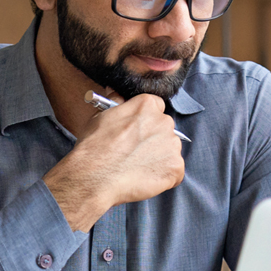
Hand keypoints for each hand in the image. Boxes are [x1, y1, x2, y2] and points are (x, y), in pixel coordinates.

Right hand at [43, 93, 184, 231]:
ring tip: (137, 167)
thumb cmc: (94, 147)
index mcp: (147, 105)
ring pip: (170, 150)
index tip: (136, 131)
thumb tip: (115, 92)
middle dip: (153, 139)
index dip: (145, 120)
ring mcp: (172, 145)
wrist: (95, 177)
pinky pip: (174, 171)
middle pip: (165, 129)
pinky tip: (145, 178)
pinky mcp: (176, 167)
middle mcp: (164, 121)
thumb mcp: (101, 116)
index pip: (156, 107)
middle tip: (135, 152)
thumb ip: (116, 103)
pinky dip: (163, 176)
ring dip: (159, 158)